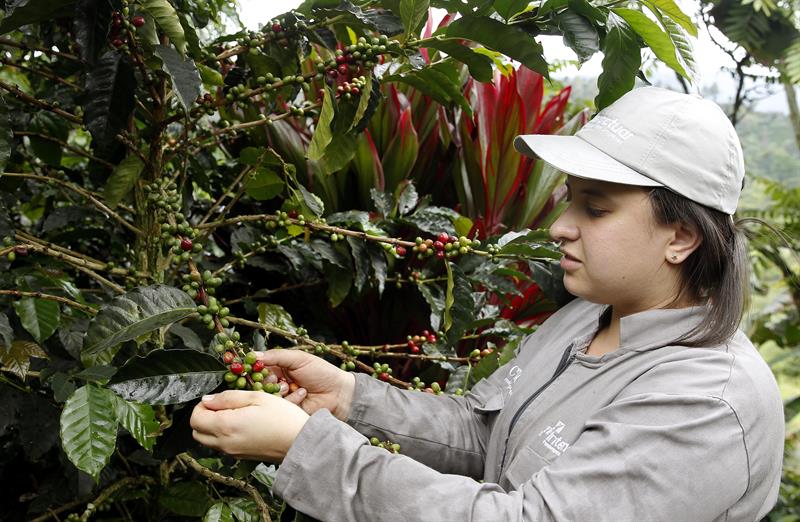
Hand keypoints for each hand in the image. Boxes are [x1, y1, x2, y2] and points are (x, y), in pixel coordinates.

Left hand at [190, 390, 308, 461]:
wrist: (300, 442)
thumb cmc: (282, 417)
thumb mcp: (256, 397)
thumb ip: (228, 397)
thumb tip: (207, 400)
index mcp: (225, 426)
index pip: (195, 418)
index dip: (202, 405)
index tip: (217, 398)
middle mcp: (224, 443)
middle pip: (197, 432)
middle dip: (204, 417)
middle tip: (222, 406)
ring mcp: (232, 453)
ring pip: (208, 441)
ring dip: (213, 427)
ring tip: (234, 415)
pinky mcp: (240, 458)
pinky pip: (222, 446)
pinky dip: (223, 435)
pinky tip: (243, 425)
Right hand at [256, 349, 355, 420]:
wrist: (339, 393)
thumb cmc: (321, 372)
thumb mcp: (299, 359)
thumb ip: (276, 356)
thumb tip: (254, 355)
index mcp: (280, 368)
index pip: (259, 368)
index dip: (254, 368)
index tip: (252, 368)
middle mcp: (278, 383)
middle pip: (259, 384)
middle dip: (266, 381)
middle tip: (274, 379)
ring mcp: (283, 398)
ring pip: (267, 397)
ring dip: (279, 390)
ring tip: (291, 386)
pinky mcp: (287, 411)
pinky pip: (280, 407)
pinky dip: (291, 399)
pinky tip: (303, 393)